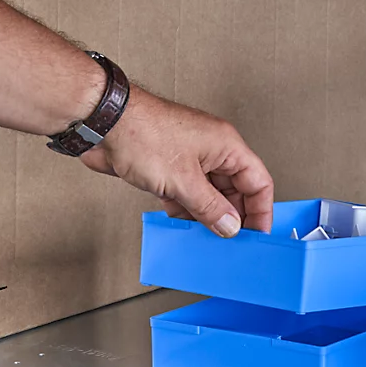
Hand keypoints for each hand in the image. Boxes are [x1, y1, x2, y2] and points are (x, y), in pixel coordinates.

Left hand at [81, 86, 274, 235]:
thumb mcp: (184, 181)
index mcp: (227, 145)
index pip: (258, 181)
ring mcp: (190, 159)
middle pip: (235, 190)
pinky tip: (183, 228)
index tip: (258, 234)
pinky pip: (187, 195)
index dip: (261, 210)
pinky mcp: (169, 168)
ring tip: (206, 239)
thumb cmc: (144, 133)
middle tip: (229, 243)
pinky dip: (187, 212)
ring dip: (207, 217)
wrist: (104, 123)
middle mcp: (212, 151)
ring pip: (210, 195)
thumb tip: (230, 225)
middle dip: (233, 217)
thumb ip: (210, 207)